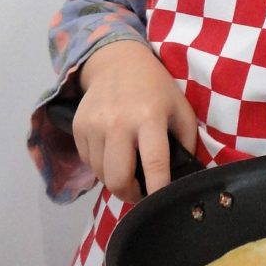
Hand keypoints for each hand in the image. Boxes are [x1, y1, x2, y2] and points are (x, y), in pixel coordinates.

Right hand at [74, 39, 197, 201]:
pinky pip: (89, 162)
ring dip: (115, 181)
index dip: (158, 191)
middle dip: (130, 195)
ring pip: (101, 175)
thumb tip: (182, 177)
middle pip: (118, 179)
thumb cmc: (156, 88)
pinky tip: (113, 154)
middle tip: (141, 193)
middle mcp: (118, 122)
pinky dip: (101, 167)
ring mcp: (94, 125)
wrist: (117, 62)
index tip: (162, 204)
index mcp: (150, 116)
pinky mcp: (79, 127)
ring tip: (128, 171)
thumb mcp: (180, 108)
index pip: (154, 165)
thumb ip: (186, 141)